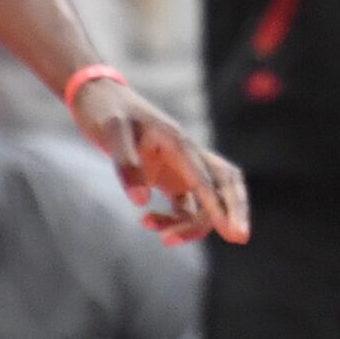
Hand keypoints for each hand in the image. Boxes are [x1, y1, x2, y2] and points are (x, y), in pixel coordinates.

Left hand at [74, 69, 250, 244]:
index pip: (207, 180)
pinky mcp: (170, 177)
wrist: (99, 99)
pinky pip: (185, 205)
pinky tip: (147, 223)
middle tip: (240, 239)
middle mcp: (187, 156)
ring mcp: (181, 168)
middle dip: (234, 212)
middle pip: (225, 185)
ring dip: (189, 225)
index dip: (220, 208)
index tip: (233, 232)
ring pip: (205, 202)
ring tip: (159, 235)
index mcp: (179, 143)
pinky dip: (173, 220)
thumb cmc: (107, 112)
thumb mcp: (111, 133)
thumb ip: (126, 166)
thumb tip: (141, 202)